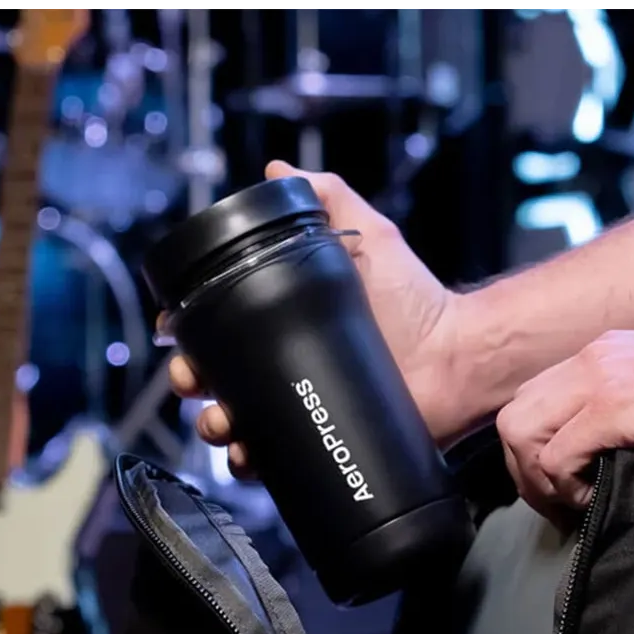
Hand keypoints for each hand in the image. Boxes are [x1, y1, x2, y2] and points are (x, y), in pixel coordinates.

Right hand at [167, 162, 470, 474]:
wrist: (455, 359)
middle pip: (213, 379)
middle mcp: (285, 365)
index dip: (190, 333)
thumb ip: (329, 197)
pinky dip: (246, 463)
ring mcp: (298, 407)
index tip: (178, 333)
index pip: (218, 327)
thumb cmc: (418, 301)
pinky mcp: (316, 444)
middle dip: (191, 381)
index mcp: (284, 321)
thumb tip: (278, 170)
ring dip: (212, 426)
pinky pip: (269, 462)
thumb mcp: (371, 236)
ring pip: (232, 423)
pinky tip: (246, 455)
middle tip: (194, 380)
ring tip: (222, 422)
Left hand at [496, 329, 633, 514]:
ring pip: (520, 433)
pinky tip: (600, 498)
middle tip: (556, 505)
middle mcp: (592, 359)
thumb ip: (624, 418)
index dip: (535, 448)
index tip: (558, 486)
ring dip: (540, 479)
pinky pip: (556, 455)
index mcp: (602, 355)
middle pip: (515, 416)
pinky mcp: (614, 408)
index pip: (534, 399)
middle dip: (525, 469)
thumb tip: (599, 463)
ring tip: (575, 504)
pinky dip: (567, 487)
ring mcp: (599, 379)